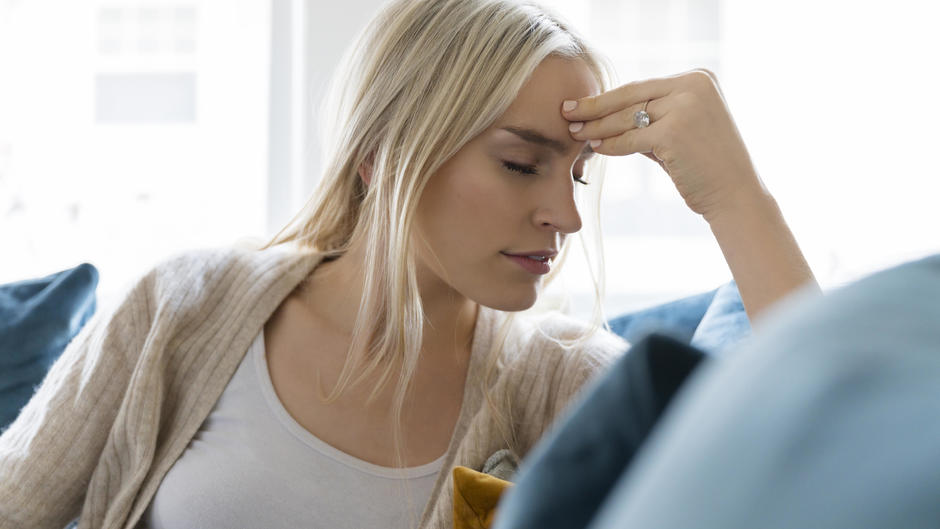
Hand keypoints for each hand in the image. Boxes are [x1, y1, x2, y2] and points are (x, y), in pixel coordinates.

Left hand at [563, 69, 765, 220]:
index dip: (608, 96)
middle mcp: (693, 86)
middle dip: (594, 106)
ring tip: (576, 132)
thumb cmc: (706, 166)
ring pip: (627, 117)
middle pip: (630, 96)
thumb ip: (653, 116)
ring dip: (598, 127)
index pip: (641, 87)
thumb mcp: (682, 129)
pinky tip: (596, 148)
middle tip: (567, 112)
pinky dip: (611, 145)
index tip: (583, 102)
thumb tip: (609, 114)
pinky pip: (630, 138)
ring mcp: (685, 107)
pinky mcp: (674, 132)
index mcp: (698, 78)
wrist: (735, 195)